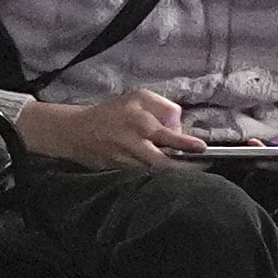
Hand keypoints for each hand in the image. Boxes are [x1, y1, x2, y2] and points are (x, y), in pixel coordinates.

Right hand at [10, 90, 197, 170]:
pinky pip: (142, 178)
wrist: (76, 132)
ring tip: (188, 175)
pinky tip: (167, 180)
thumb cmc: (112, 112)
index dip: (185, 143)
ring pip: (153, 173)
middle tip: (201, 168)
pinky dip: (156, 179)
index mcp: (139, 122)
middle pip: (162, 162)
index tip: (201, 148)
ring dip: (171, 175)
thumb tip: (179, 126)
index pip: (166, 134)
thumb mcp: (138, 97)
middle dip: (183, 168)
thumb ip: (162, 107)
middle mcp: (132, 144)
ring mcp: (125, 161)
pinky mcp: (119, 173)